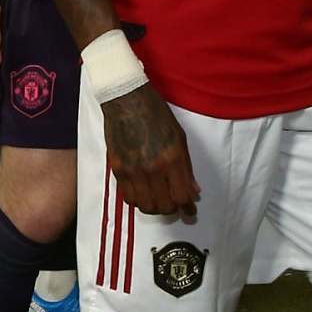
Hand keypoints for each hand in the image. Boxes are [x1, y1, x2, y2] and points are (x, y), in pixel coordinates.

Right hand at [102, 85, 199, 220]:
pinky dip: (137, 200)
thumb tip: (193, 190)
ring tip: (158, 201)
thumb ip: (186, 167)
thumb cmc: (156, 114)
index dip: (188, 208)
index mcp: (172, 158)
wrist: (127, 100)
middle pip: (164, 205)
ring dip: (154, 207)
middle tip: (175, 205)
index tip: (190, 211)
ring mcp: (133, 170)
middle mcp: (153, 168)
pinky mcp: (118, 169)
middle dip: (172, 209)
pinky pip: (128, 196)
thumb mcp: (179, 138)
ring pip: (145, 205)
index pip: (182, 196)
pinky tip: (142, 195)